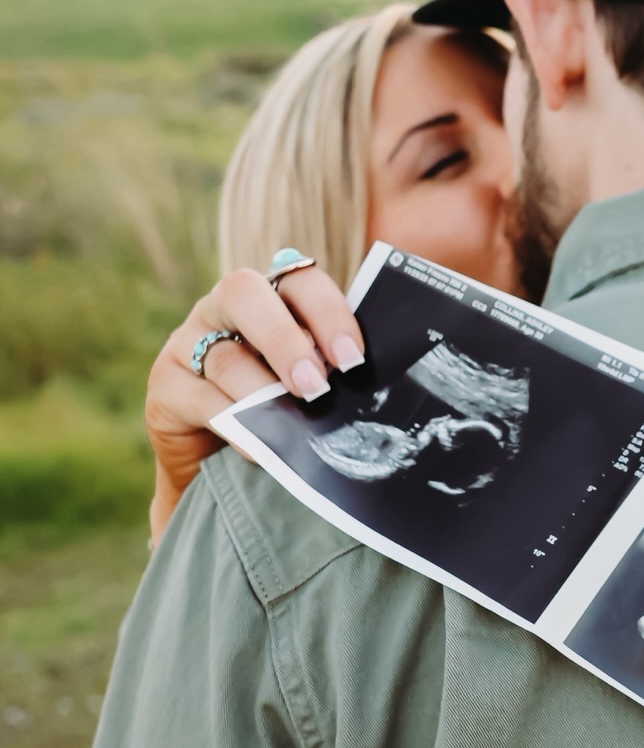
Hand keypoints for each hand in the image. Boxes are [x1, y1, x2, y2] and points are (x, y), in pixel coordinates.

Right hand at [146, 266, 364, 543]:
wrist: (223, 470)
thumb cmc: (282, 417)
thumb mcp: (308, 386)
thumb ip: (331, 369)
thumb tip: (375, 382)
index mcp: (270, 297)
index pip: (297, 277)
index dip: (327, 311)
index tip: (353, 359)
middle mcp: (223, 309)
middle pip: (245, 293)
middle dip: (286, 340)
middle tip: (317, 387)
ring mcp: (187, 344)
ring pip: (224, 355)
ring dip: (263, 391)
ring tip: (293, 422)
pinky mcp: (164, 389)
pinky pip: (200, 399)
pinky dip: (234, 424)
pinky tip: (259, 448)